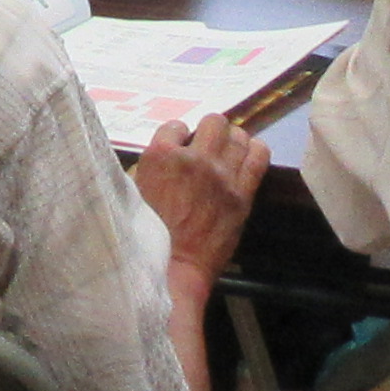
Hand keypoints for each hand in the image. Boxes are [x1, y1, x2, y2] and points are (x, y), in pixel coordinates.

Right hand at [134, 115, 268, 282]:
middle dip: (208, 131)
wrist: (174, 268)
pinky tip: (247, 155)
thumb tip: (162, 155)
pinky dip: (254, 151)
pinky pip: (258, 157)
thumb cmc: (145, 233)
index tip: (178, 148)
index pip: (175, 126)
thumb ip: (147, 167)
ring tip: (227, 152)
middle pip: (213, 122)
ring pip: (238, 136)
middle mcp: (194, 159)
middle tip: (206, 146)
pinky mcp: (242, 193)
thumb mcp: (131, 192)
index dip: (177, 136)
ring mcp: (221, 175)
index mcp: (161, 156)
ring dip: (232, 140)